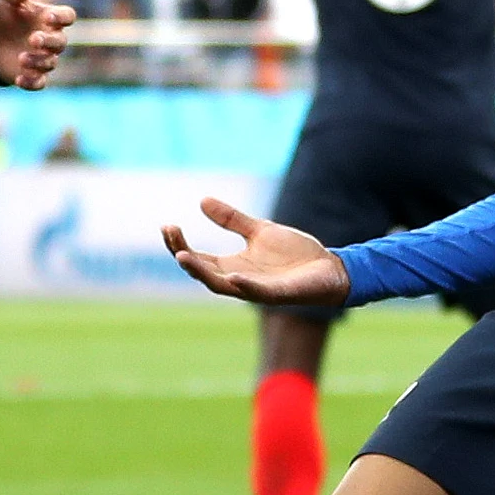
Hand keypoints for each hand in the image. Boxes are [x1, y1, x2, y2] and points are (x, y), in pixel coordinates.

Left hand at [0, 0, 75, 89]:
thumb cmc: (4, 18)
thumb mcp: (9, 1)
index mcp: (49, 19)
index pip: (67, 17)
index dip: (61, 18)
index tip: (48, 17)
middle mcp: (51, 39)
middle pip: (61, 42)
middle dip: (48, 42)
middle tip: (32, 39)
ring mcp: (43, 58)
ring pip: (50, 63)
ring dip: (38, 61)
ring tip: (20, 58)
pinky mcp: (33, 75)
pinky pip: (39, 83)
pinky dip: (32, 82)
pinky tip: (19, 78)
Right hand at [162, 197, 349, 307]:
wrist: (328, 268)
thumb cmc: (294, 254)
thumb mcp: (259, 230)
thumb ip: (232, 219)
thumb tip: (203, 201)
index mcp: (231, 266)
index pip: (197, 258)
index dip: (179, 244)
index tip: (167, 225)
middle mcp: (238, 280)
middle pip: (201, 272)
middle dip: (183, 255)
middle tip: (170, 234)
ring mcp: (256, 289)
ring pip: (220, 285)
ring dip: (201, 272)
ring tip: (183, 256)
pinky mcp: (278, 294)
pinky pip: (257, 292)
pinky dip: (245, 286)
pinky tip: (233, 276)